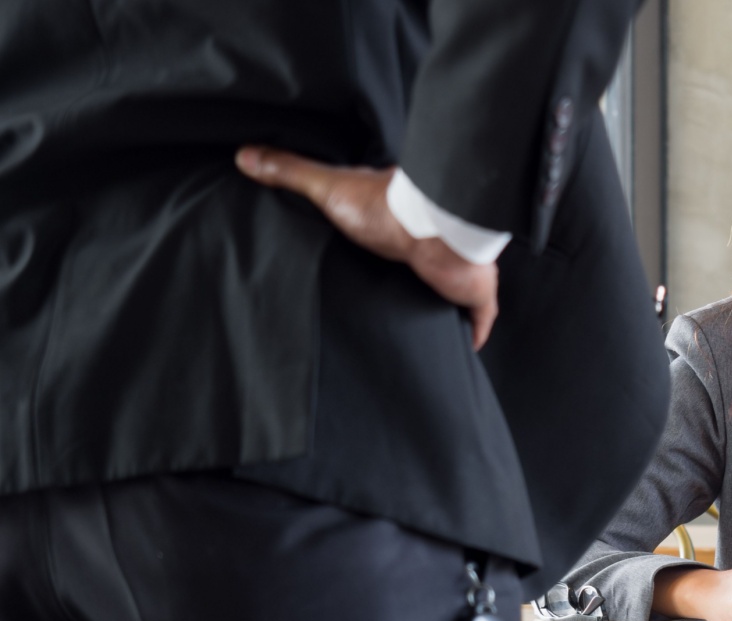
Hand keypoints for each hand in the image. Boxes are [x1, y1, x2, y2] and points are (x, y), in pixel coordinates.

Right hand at [235, 146, 497, 348]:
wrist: (434, 230)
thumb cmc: (386, 207)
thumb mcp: (329, 188)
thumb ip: (290, 172)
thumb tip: (245, 154)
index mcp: (402, 219)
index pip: (395, 234)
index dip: (384, 248)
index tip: (369, 263)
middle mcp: (434, 245)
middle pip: (423, 267)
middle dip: (411, 282)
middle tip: (390, 305)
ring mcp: (458, 271)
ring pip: (450, 292)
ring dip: (438, 306)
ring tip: (418, 330)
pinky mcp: (474, 293)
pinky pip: (478, 319)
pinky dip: (472, 332)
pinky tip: (462, 345)